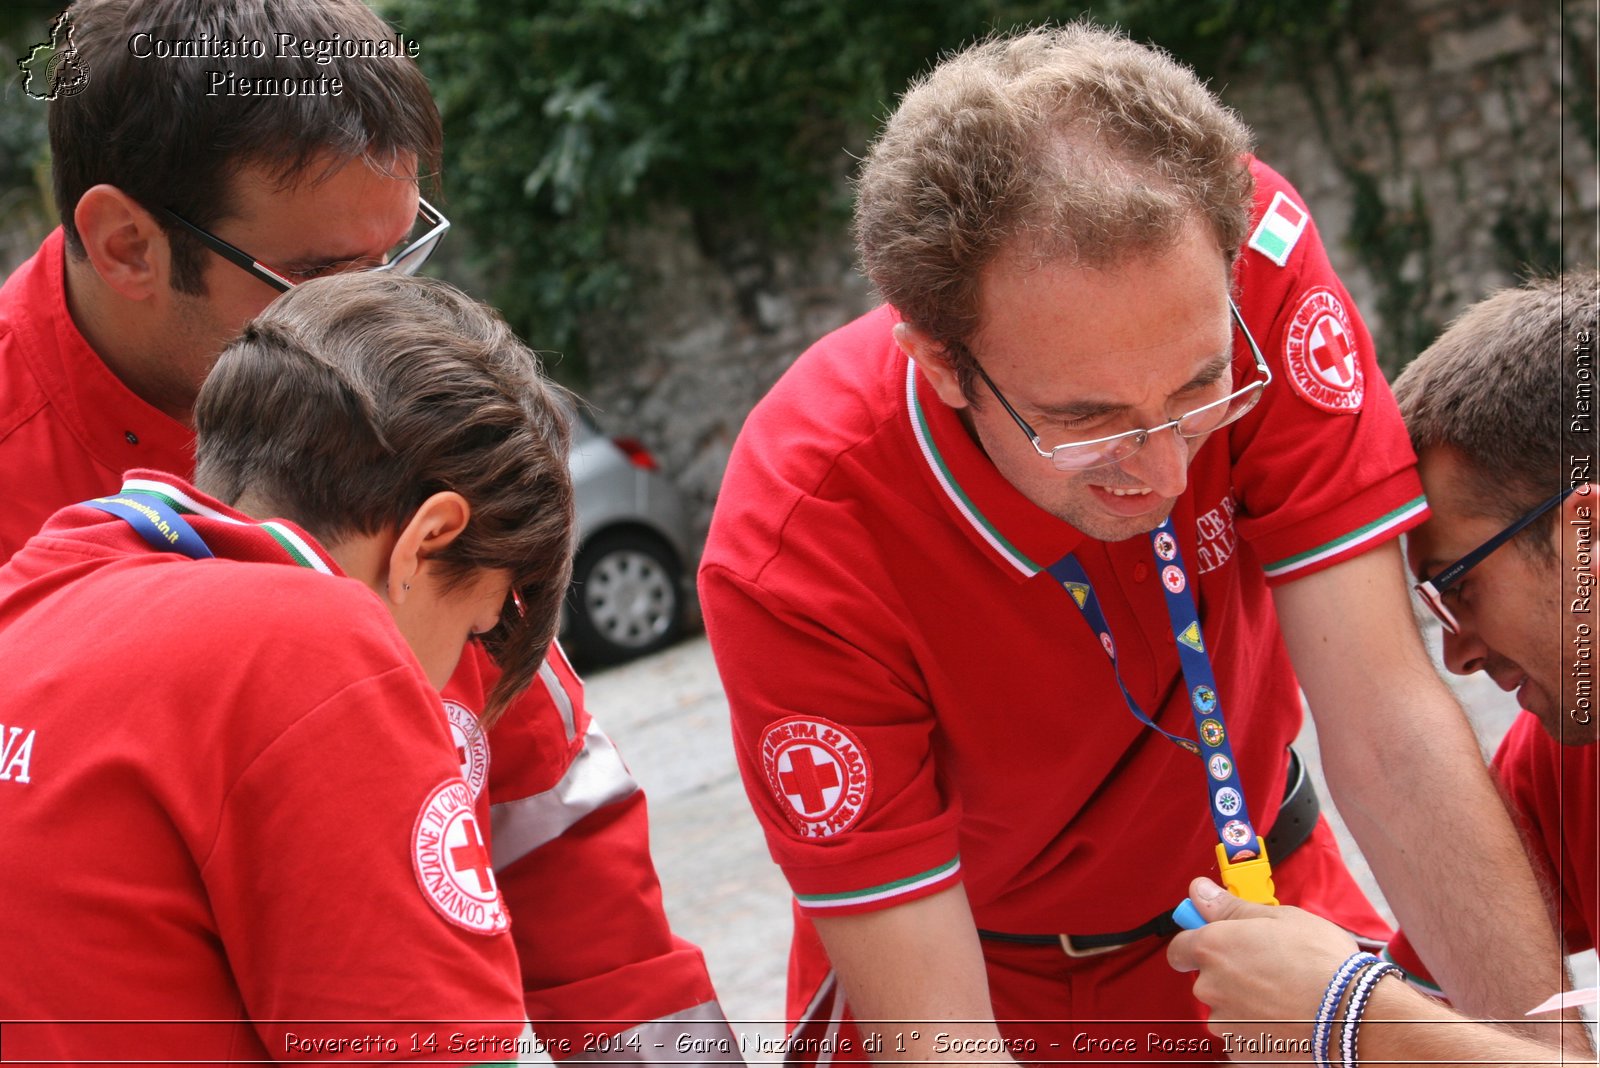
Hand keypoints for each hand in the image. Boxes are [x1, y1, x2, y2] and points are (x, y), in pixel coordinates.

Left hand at [1167, 877, 1360, 1058]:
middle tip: (1269, 970)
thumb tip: (1200, 891)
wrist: (1355, 1019)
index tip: (1216, 943)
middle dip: (1230, 975)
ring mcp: (1226, 1025)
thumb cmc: (1322, 964)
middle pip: (1207, 980)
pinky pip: (1244, 1036)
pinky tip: (1288, 1020)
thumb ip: (1232, 907)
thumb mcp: (1280, 918)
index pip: (1179, 948)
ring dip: (1246, 1005)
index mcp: (1213, 948)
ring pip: (1227, 1011)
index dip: (1197, 944)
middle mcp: (1211, 988)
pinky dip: (1260, 1030)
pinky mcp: (1244, 1053)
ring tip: (1286, 998)